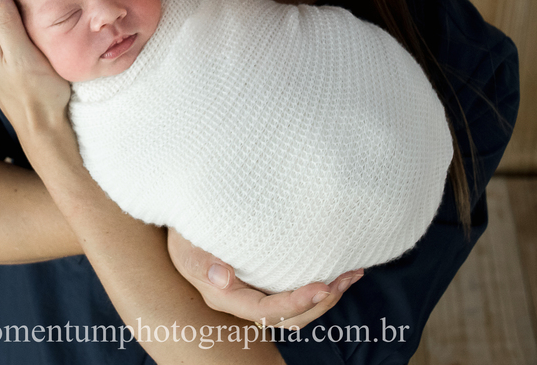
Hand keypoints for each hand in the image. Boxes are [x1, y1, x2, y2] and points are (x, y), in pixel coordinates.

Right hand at [166, 228, 363, 328]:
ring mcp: (256, 293)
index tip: (323, 286)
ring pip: (297, 309)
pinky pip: (296, 291)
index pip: (266, 310)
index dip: (297, 303)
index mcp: (225, 296)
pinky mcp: (266, 281)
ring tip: (351, 274)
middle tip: (346, 277)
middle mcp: (244, 301)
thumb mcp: (185, 242)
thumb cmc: (184, 231)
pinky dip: (321, 284)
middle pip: (288, 316)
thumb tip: (224, 279)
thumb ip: (200, 260)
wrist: (184, 220)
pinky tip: (340, 268)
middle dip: (321, 302)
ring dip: (327, 296)